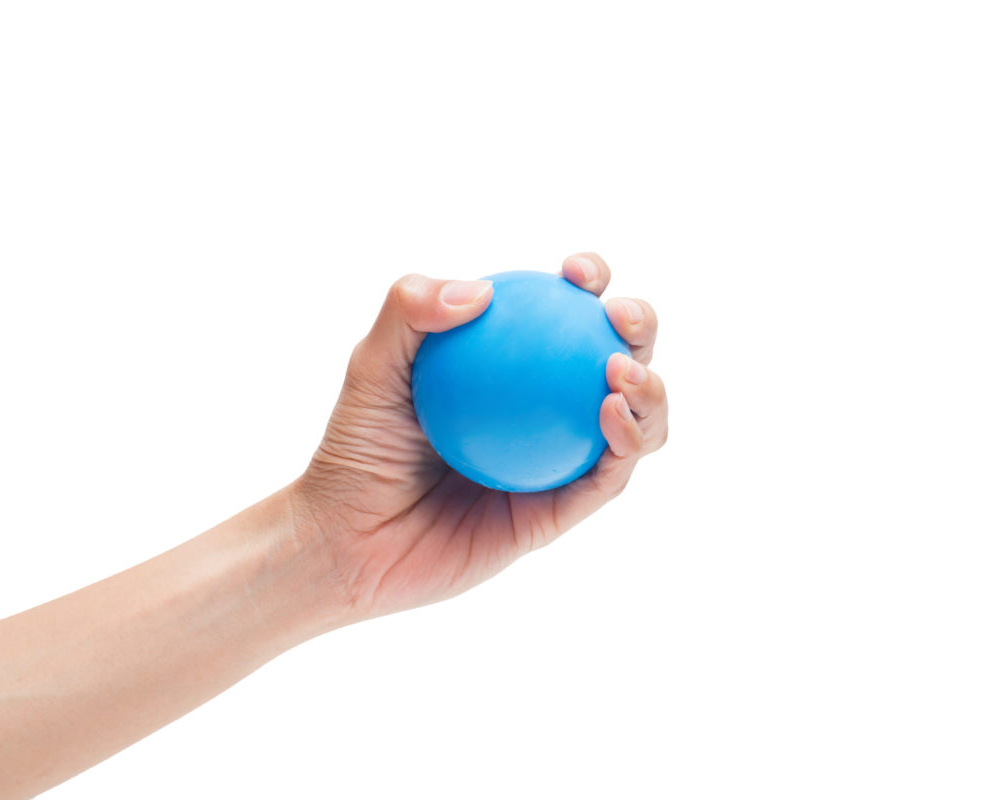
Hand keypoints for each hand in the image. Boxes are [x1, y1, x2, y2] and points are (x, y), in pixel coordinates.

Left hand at [293, 253, 667, 620]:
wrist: (349, 541)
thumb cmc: (356, 450)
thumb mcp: (371, 367)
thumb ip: (410, 312)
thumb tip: (482, 291)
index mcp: (511, 366)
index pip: (561, 313)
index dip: (588, 281)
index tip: (575, 272)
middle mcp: (545, 410)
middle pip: (616, 357)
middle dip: (639, 325)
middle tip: (619, 318)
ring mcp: (560, 462)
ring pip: (635, 419)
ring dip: (649, 390)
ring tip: (620, 373)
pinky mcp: (564, 513)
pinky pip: (608, 477)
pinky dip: (625, 442)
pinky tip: (609, 414)